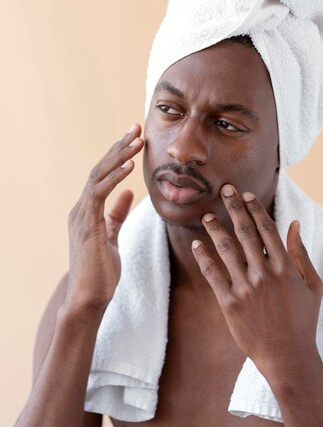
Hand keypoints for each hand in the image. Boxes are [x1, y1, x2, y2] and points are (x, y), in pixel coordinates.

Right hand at [64, 123, 143, 313]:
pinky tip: (129, 165)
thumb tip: (128, 194)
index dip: (118, 155)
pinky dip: (114, 177)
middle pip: (100, 169)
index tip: (135, 139)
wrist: (89, 298)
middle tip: (136, 127)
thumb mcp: (113, 236)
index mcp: (88, 210)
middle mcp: (81, 208)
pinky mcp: (87, 224)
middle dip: (119, 147)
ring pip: (98, 176)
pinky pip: (99, 193)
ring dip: (119, 156)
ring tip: (136, 139)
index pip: (102, 175)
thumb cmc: (101, 271)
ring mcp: (82, 215)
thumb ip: (117, 214)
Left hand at [192, 184, 322, 381]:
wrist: (289, 357)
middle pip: (245, 233)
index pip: (267, 229)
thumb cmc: (304, 321)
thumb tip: (295, 224)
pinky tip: (197, 244)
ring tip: (207, 216)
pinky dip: (204, 257)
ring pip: (226, 250)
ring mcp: (246, 289)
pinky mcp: (230, 304)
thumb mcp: (313, 286)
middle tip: (224, 190)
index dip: (254, 209)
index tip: (246, 195)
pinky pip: (213, 274)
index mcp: (285, 268)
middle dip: (234, 208)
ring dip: (215, 229)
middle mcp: (264, 274)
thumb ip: (301, 253)